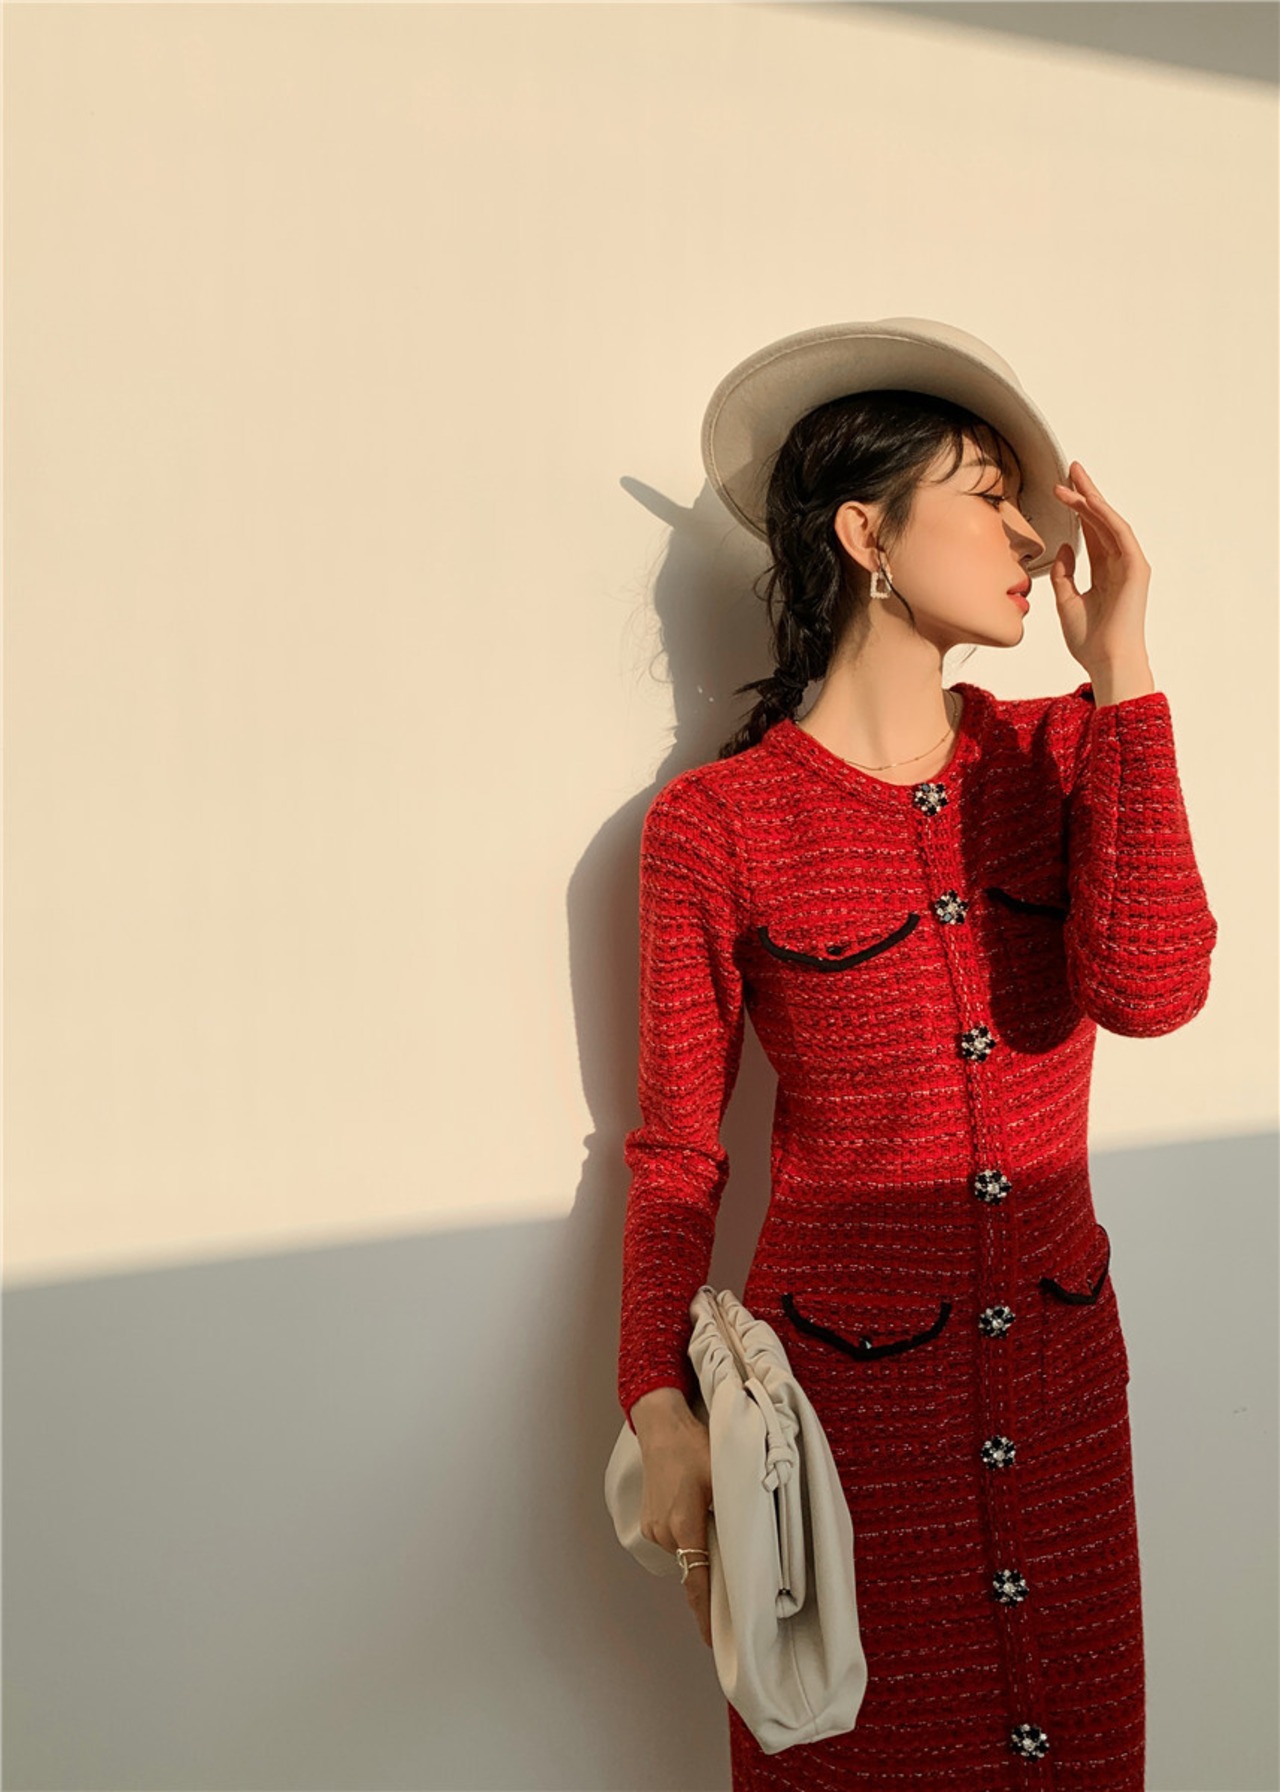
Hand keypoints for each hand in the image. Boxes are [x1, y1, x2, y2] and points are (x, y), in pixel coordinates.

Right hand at [636, 1404, 715, 1648]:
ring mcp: (654, 1528)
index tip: (717, 1644)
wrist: (661, 1425)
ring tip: (723, 1548)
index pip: (697, 1584)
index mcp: (684, 1525)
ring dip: (702, 1558)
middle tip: (737, 1605)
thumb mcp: (724, 1476)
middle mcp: (664, 1533)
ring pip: (686, 1556)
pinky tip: (703, 1525)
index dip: (708, 1616)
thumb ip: (738, 1511)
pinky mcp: (650, 1521)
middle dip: (713, 1588)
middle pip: (693, 1572)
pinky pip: (676, 1543)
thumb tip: (757, 1542)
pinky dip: (690, 1543)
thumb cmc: (696, 1445)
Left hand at [1048, 461, 1151, 675]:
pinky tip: (1089, 500)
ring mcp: (1130, 565)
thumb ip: (1063, 574)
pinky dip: (1104, 516)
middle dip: (1085, 494)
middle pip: (1101, 521)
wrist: (1106, 662)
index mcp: (1106, 573)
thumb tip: (1064, 546)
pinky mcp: (1136, 568)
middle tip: (1070, 470)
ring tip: (1071, 480)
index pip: (1091, 533)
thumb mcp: (1067, 601)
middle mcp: (1120, 564)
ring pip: (1109, 523)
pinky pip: (1119, 534)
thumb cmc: (1089, 640)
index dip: (1077, 510)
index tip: (1060, 490)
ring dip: (1091, 499)